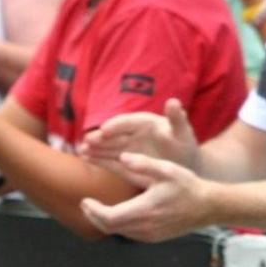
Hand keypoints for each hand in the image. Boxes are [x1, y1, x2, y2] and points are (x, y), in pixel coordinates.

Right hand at [79, 98, 199, 184]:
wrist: (182, 165)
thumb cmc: (183, 146)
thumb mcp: (183, 132)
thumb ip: (177, 118)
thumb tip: (173, 101)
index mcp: (145, 122)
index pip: (127, 121)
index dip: (116, 125)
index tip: (105, 129)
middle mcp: (132, 133)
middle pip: (114, 134)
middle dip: (100, 137)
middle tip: (88, 141)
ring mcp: (126, 147)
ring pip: (107, 146)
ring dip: (94, 148)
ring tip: (81, 151)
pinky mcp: (123, 160)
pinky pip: (108, 158)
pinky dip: (97, 158)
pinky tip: (85, 158)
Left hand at [79, 152, 215, 240]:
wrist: (208, 207)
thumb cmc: (188, 186)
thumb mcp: (167, 170)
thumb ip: (144, 163)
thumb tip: (123, 156)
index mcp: (145, 210)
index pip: (109, 217)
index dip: (93, 211)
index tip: (84, 200)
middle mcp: (145, 227)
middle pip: (109, 227)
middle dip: (93, 217)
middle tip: (85, 204)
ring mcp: (149, 235)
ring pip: (117, 232)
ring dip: (104, 221)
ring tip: (95, 208)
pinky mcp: (153, 238)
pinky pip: (128, 233)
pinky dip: (117, 225)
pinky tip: (114, 214)